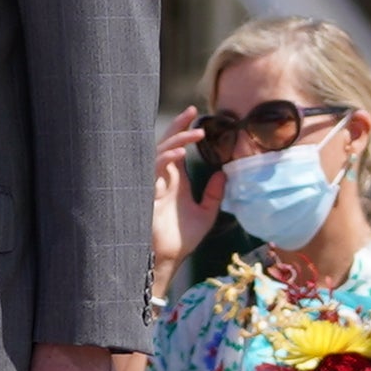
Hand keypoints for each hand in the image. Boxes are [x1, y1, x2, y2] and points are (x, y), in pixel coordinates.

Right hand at [146, 109, 208, 278]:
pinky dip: (166, 158)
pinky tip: (180, 153)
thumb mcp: (207, 213)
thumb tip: (224, 172)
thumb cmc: (182, 239)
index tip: (197, 115)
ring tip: (197, 133)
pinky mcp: (146, 191)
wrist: (167, 258)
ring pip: (160, 151)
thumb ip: (215, 193)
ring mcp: (153, 182)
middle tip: (192, 112)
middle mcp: (162, 177)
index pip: (177, 147)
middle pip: (166, 143)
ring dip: (177, 139)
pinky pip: (154, 168)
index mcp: (175, 179)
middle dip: (178, 126)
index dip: (184, 130)